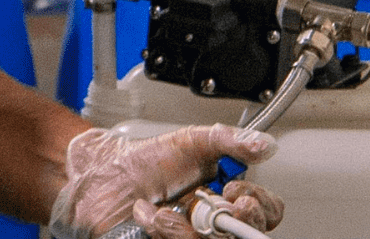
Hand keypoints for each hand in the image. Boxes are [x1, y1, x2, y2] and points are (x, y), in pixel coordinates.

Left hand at [49, 125, 283, 238]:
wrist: (104, 175)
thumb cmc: (147, 161)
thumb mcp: (190, 142)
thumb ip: (227, 141)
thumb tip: (265, 146)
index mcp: (229, 199)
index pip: (266, 213)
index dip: (258, 207)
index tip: (234, 191)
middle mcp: (215, 225)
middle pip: (241, 238)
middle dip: (220, 224)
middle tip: (199, 209)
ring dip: (178, 230)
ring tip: (156, 211)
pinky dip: (159, 233)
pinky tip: (145, 218)